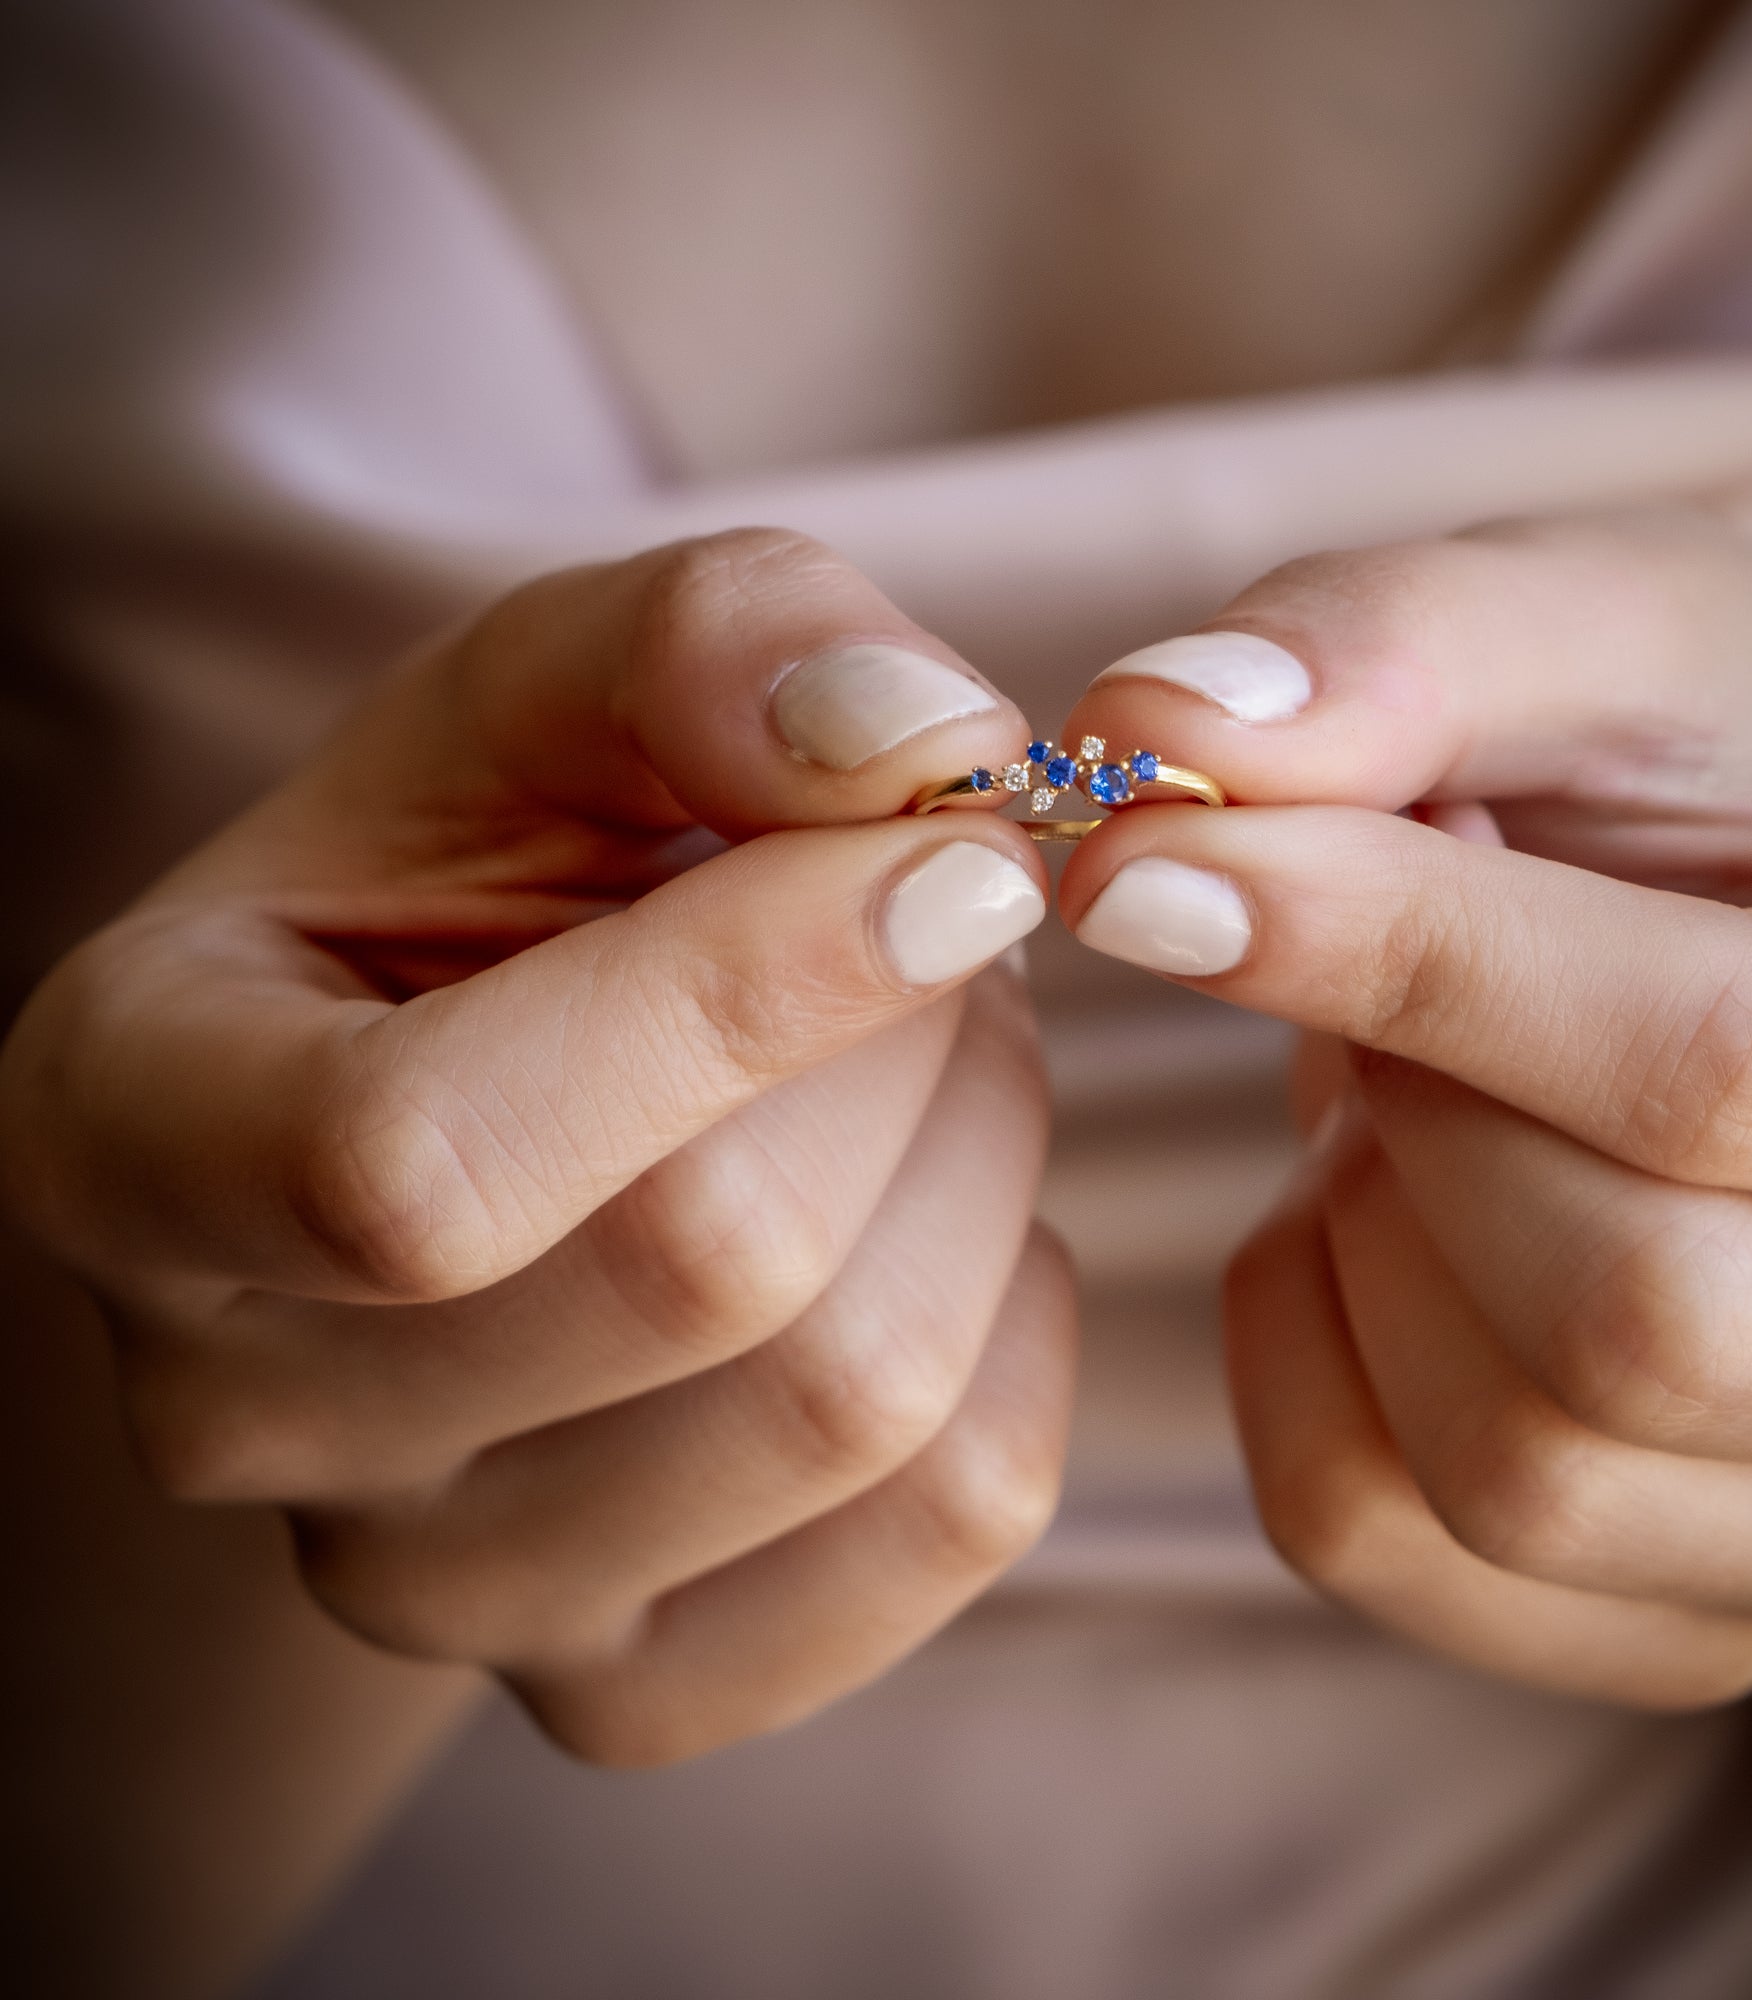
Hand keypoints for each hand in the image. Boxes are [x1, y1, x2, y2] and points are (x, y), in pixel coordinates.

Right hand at [0, 528, 1073, 1764]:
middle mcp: (248, 1419)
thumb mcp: (547, 695)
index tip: (956, 854)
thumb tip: (931, 753)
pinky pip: (956, 1515)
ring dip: (988, 1159)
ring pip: (860, 1397)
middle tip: (936, 924)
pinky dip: (1022, 1325)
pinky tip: (943, 1219)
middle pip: (710, 1269)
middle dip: (916, 1037)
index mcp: (136, 1140)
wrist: (483, 1091)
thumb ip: (711, 646)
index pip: (429, 1160)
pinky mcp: (634, 1677)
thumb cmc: (487, 876)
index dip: (749, 989)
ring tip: (934, 1054)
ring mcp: (442, 1590)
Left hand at [1060, 507, 1751, 1707]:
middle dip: (1417, 1113)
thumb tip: (1153, 728)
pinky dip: (1301, 1358)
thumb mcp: (1617, 642)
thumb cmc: (1725, 803)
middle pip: (1639, 1320)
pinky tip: (1369, 1224)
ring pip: (1518, 1471)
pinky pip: (1392, 1542)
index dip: (1408, 959)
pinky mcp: (1695, 1608)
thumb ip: (1409, 643)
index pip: (1727, 1069)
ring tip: (1408, 1093)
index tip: (1154, 866)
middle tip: (1383, 981)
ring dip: (1360, 1238)